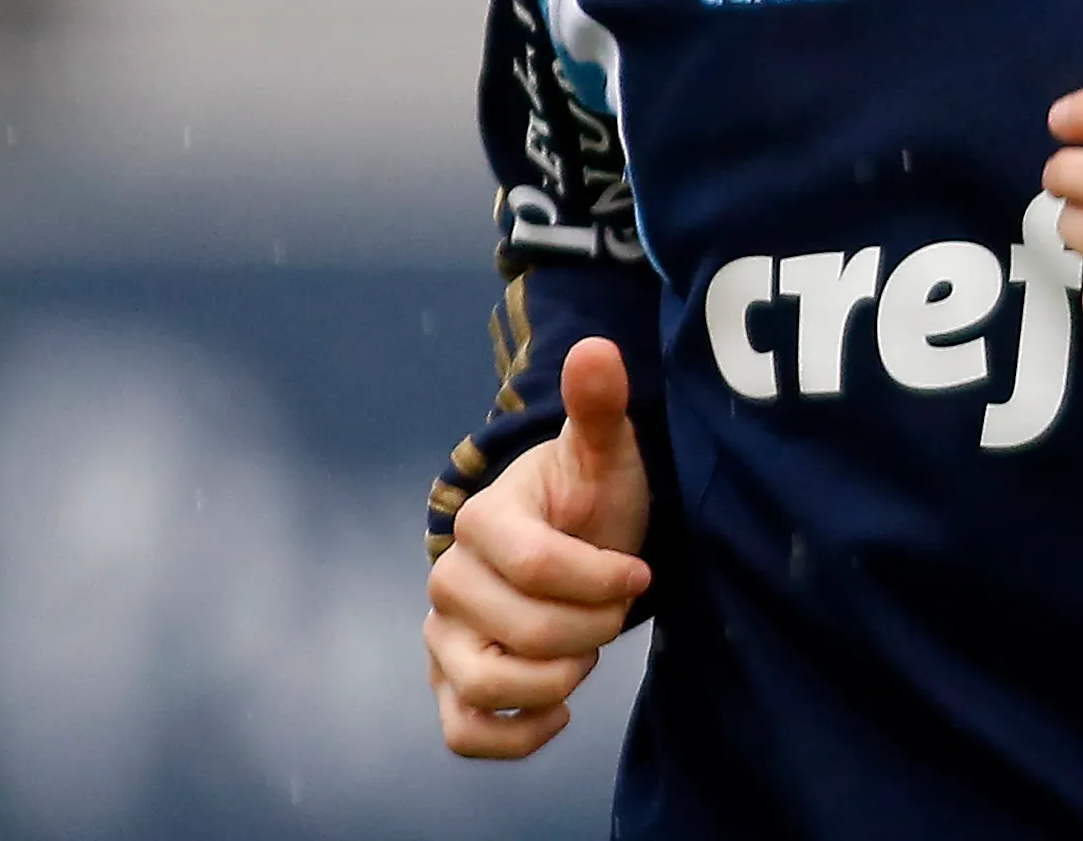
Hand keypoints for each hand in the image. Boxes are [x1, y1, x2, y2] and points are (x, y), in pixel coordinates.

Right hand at [424, 336, 653, 758]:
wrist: (576, 541)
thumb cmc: (592, 495)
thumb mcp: (606, 452)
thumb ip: (598, 407)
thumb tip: (596, 349)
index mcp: (482, 520)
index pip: (537, 566)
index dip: (601, 578)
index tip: (639, 571)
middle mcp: (447, 581)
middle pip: (524, 631)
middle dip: (593, 627)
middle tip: (619, 609)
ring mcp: (442, 637)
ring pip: (487, 685)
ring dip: (558, 677)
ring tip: (588, 651)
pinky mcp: (450, 684)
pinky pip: (464, 730)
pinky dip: (515, 732)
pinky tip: (561, 706)